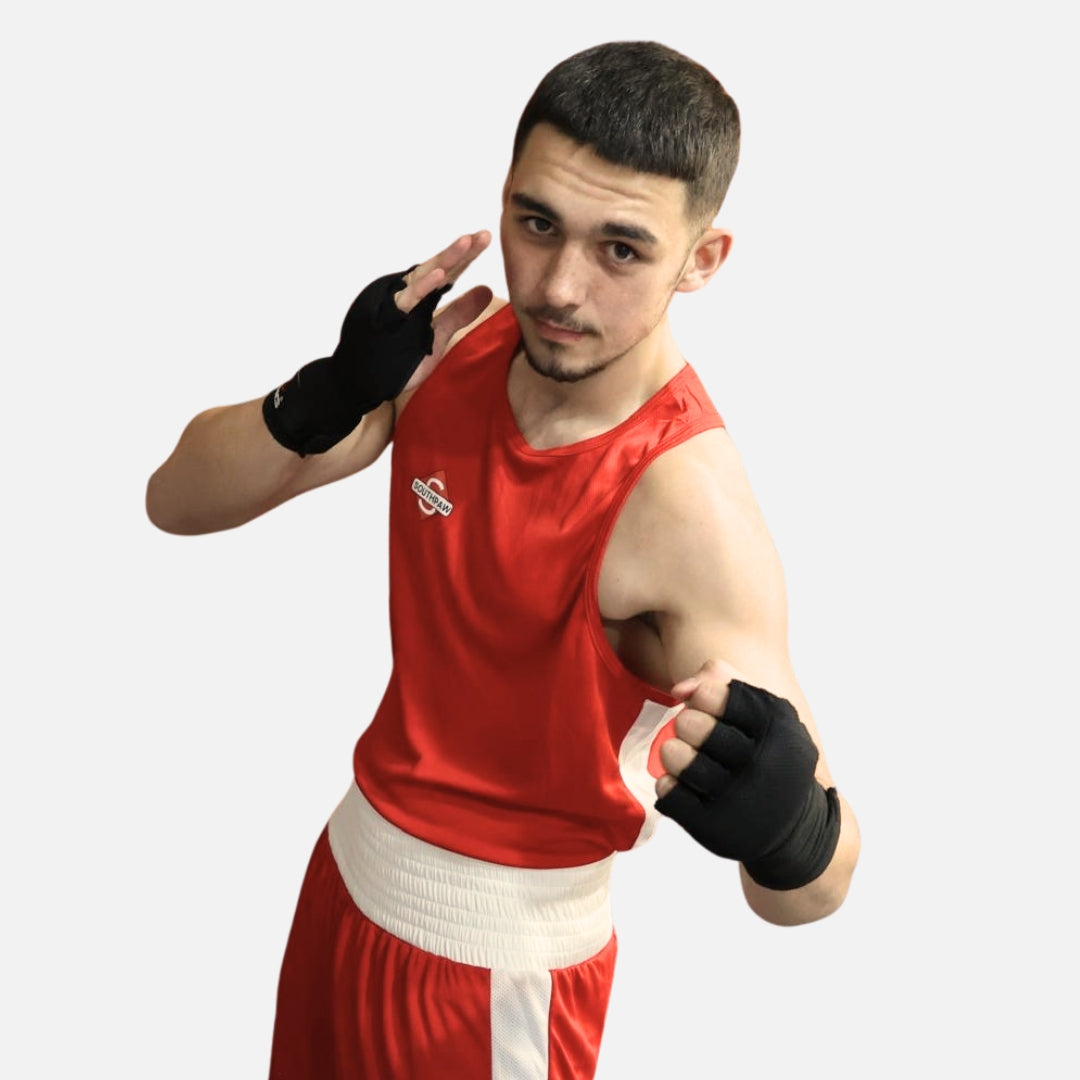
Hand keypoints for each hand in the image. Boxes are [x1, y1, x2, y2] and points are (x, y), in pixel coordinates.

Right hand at [393, 230, 491, 392]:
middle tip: (484, 234)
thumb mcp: (437, 334)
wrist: (364, 380)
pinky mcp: (387, 315)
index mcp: (423, 296)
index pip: (448, 273)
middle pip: (438, 267)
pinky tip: (440, 274)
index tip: (486, 239)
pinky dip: (423, 286)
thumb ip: (459, 313)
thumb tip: (488, 290)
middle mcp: (410, 293)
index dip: (467, 257)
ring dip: (445, 259)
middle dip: (461, 251)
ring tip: (466, 242)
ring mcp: (397, 302)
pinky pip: (407, 299)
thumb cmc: (398, 357)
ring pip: (423, 275)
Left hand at [654, 659, 832, 884]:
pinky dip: (667, 783)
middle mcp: (761, 765)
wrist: (794, 825)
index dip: (703, 694)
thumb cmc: (768, 752)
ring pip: (679, 760)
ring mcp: (738, 800)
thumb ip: (723, 681)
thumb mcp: (765, 712)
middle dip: (686, 722)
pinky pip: (670, 795)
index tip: (704, 702)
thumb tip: (680, 690)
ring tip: (680, 752)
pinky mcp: (715, 828)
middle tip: (692, 728)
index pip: (721, 695)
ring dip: (672, 752)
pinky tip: (679, 780)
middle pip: (694, 726)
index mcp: (777, 728)